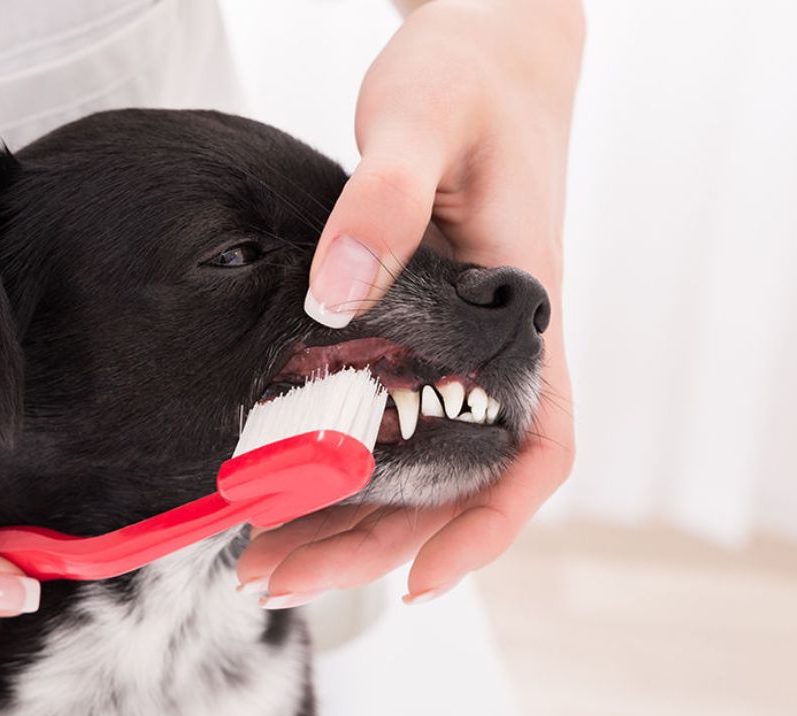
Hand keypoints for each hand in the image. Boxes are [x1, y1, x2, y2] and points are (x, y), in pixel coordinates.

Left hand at [240, 0, 581, 604]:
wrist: (486, 45)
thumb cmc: (470, 76)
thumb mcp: (421, 120)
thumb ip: (382, 201)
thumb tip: (337, 292)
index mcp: (522, 309)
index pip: (535, 446)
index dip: (487, 526)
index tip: (422, 581)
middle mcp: (498, 343)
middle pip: (455, 480)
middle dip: (375, 543)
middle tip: (275, 578)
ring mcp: (461, 340)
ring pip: (418, 459)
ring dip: (350, 518)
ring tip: (262, 557)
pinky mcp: (425, 325)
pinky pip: (393, 413)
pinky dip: (346, 462)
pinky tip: (287, 483)